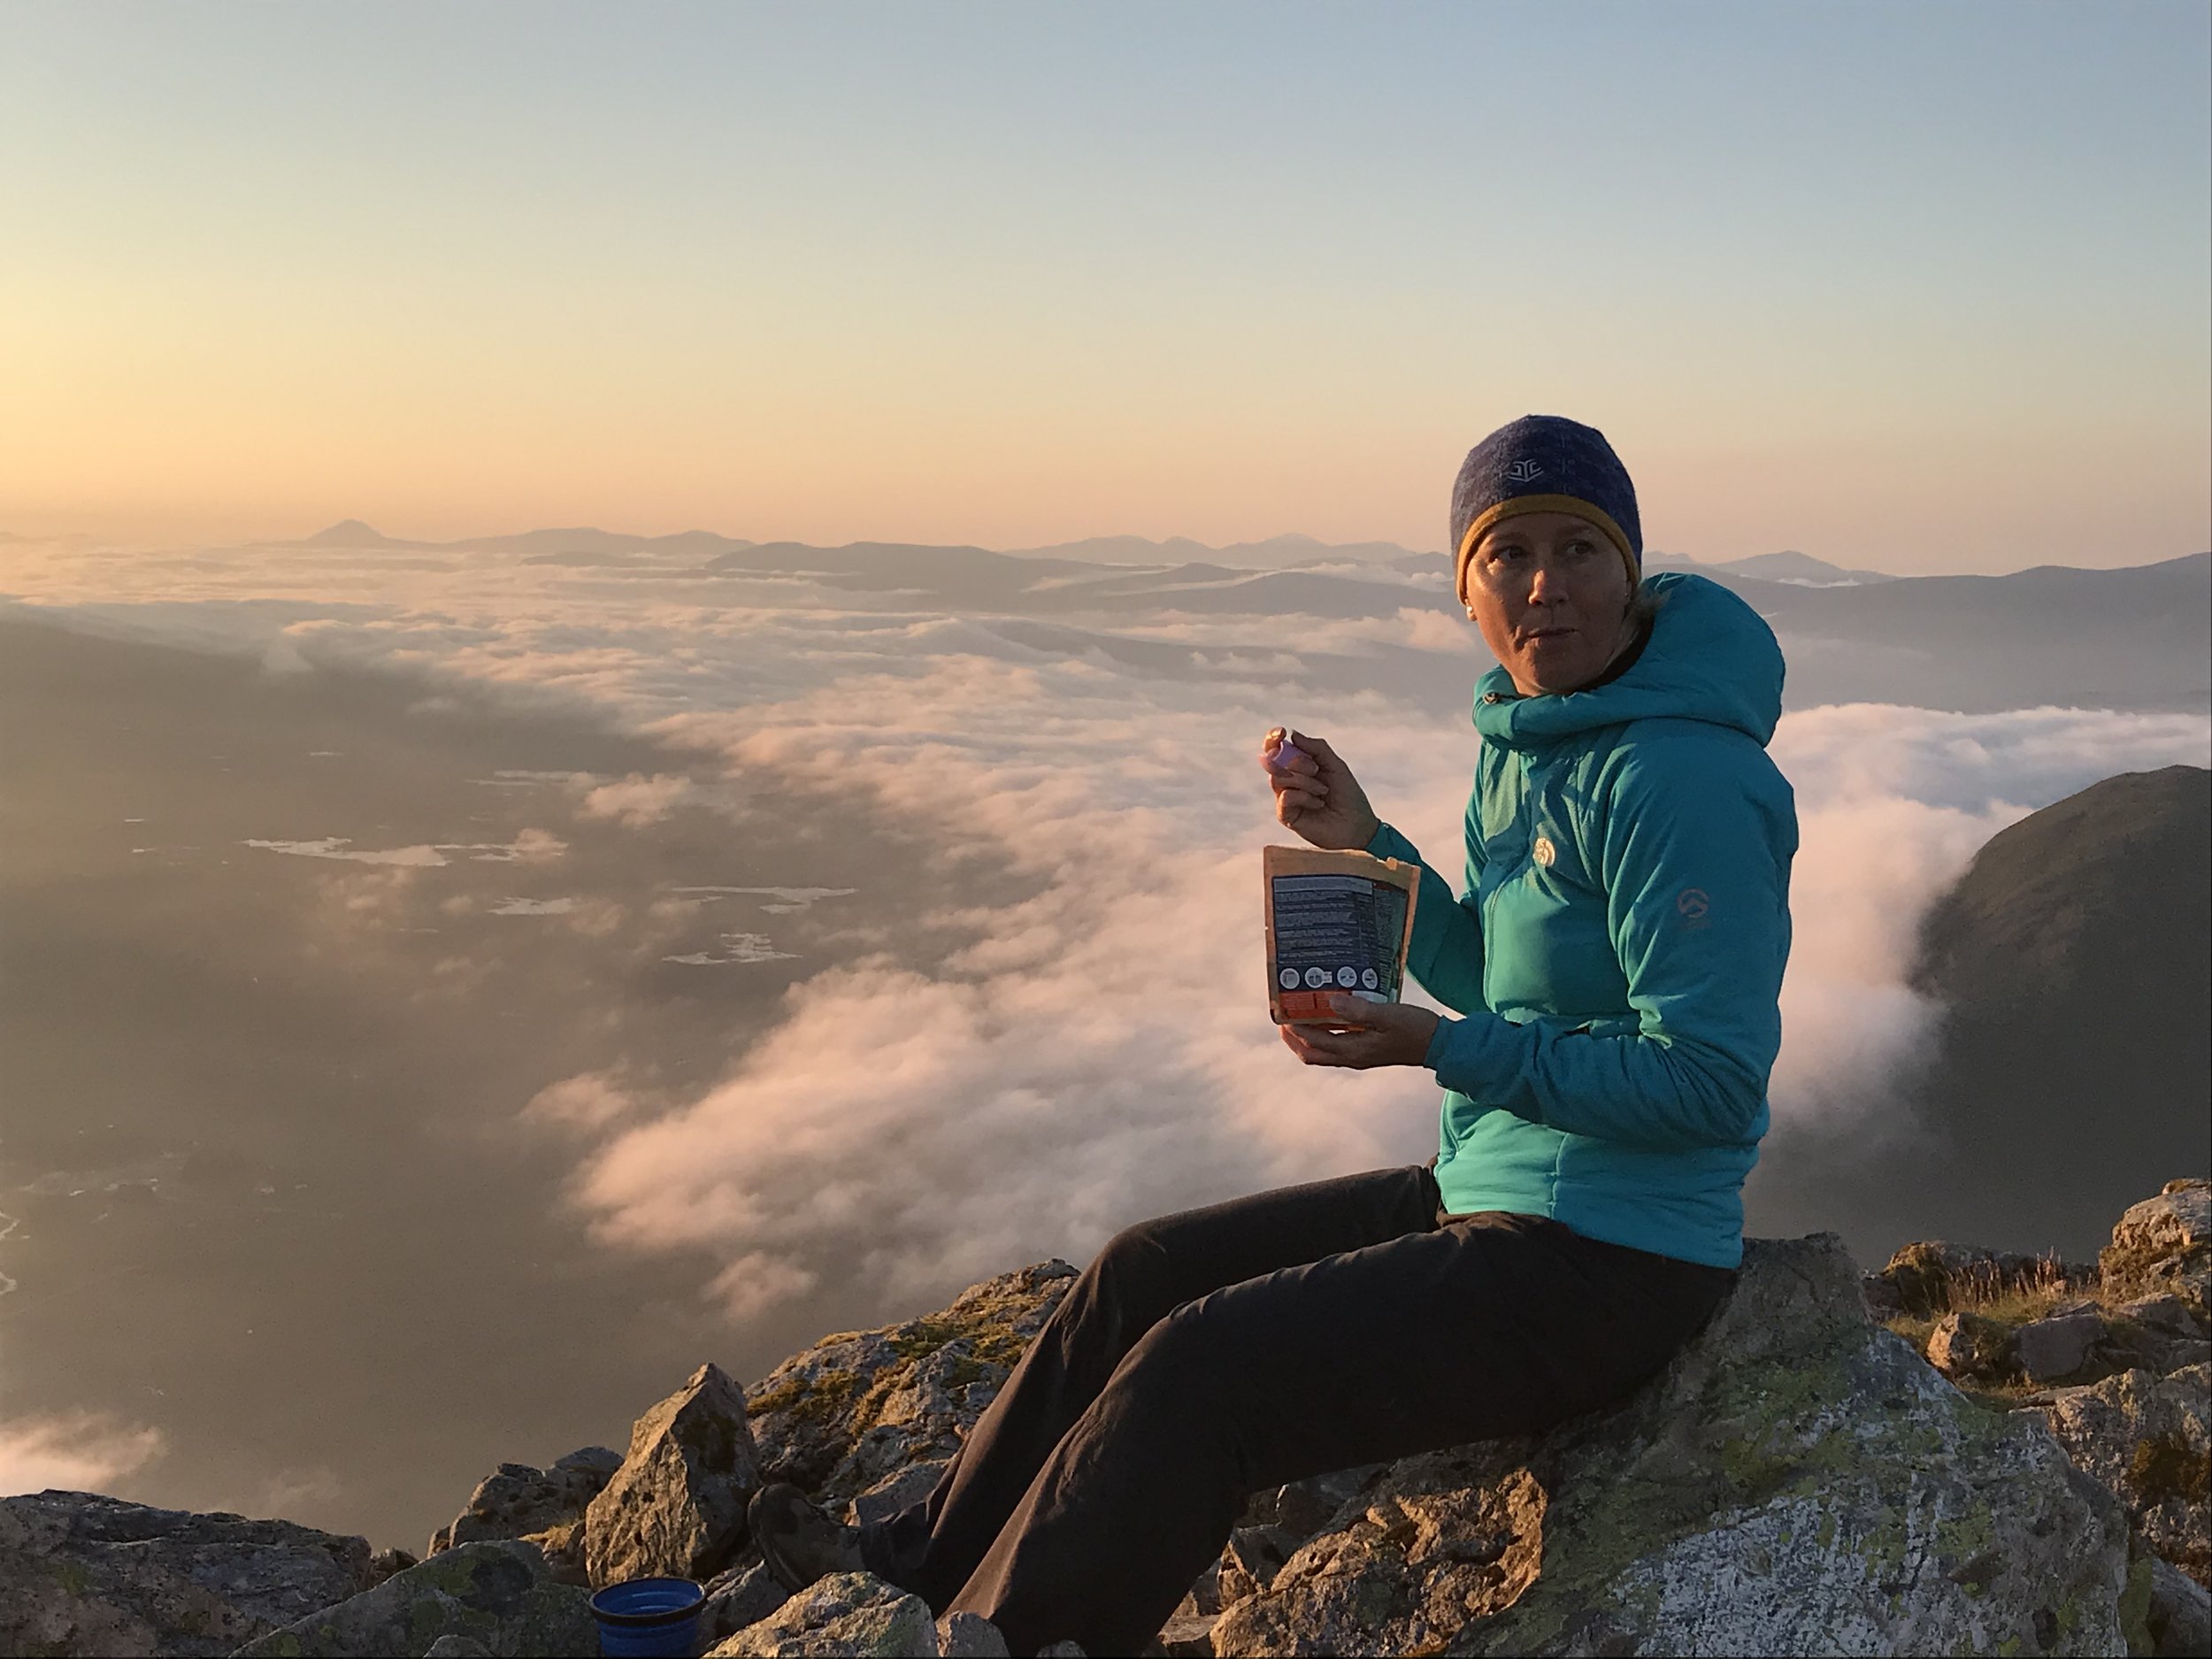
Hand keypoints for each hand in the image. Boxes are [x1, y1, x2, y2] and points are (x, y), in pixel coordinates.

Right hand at [1261, 728, 1380, 850]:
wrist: (1357, 825)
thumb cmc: (1348, 795)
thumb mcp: (1336, 765)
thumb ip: (1317, 748)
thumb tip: (1293, 735)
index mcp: (1298, 765)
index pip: (1276, 748)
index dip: (1273, 739)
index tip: (1281, 733)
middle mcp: (1289, 780)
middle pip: (1275, 761)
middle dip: (1297, 763)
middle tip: (1316, 769)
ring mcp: (1285, 798)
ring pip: (1280, 779)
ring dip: (1304, 782)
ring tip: (1323, 791)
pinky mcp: (1286, 815)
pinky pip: (1285, 797)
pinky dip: (1303, 797)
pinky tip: (1318, 804)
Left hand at [1279, 997, 1439, 1069]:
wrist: (1439, 1045)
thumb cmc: (1415, 1029)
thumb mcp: (1387, 1016)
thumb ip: (1359, 1011)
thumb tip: (1331, 1002)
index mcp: (1353, 1052)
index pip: (1313, 1041)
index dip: (1294, 1028)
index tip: (1283, 1009)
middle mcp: (1351, 1057)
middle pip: (1311, 1053)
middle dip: (1293, 1037)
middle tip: (1284, 1014)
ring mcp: (1358, 1056)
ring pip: (1322, 1050)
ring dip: (1308, 1034)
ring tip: (1301, 1011)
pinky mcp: (1366, 1050)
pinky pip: (1336, 1043)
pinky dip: (1325, 1032)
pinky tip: (1329, 1013)